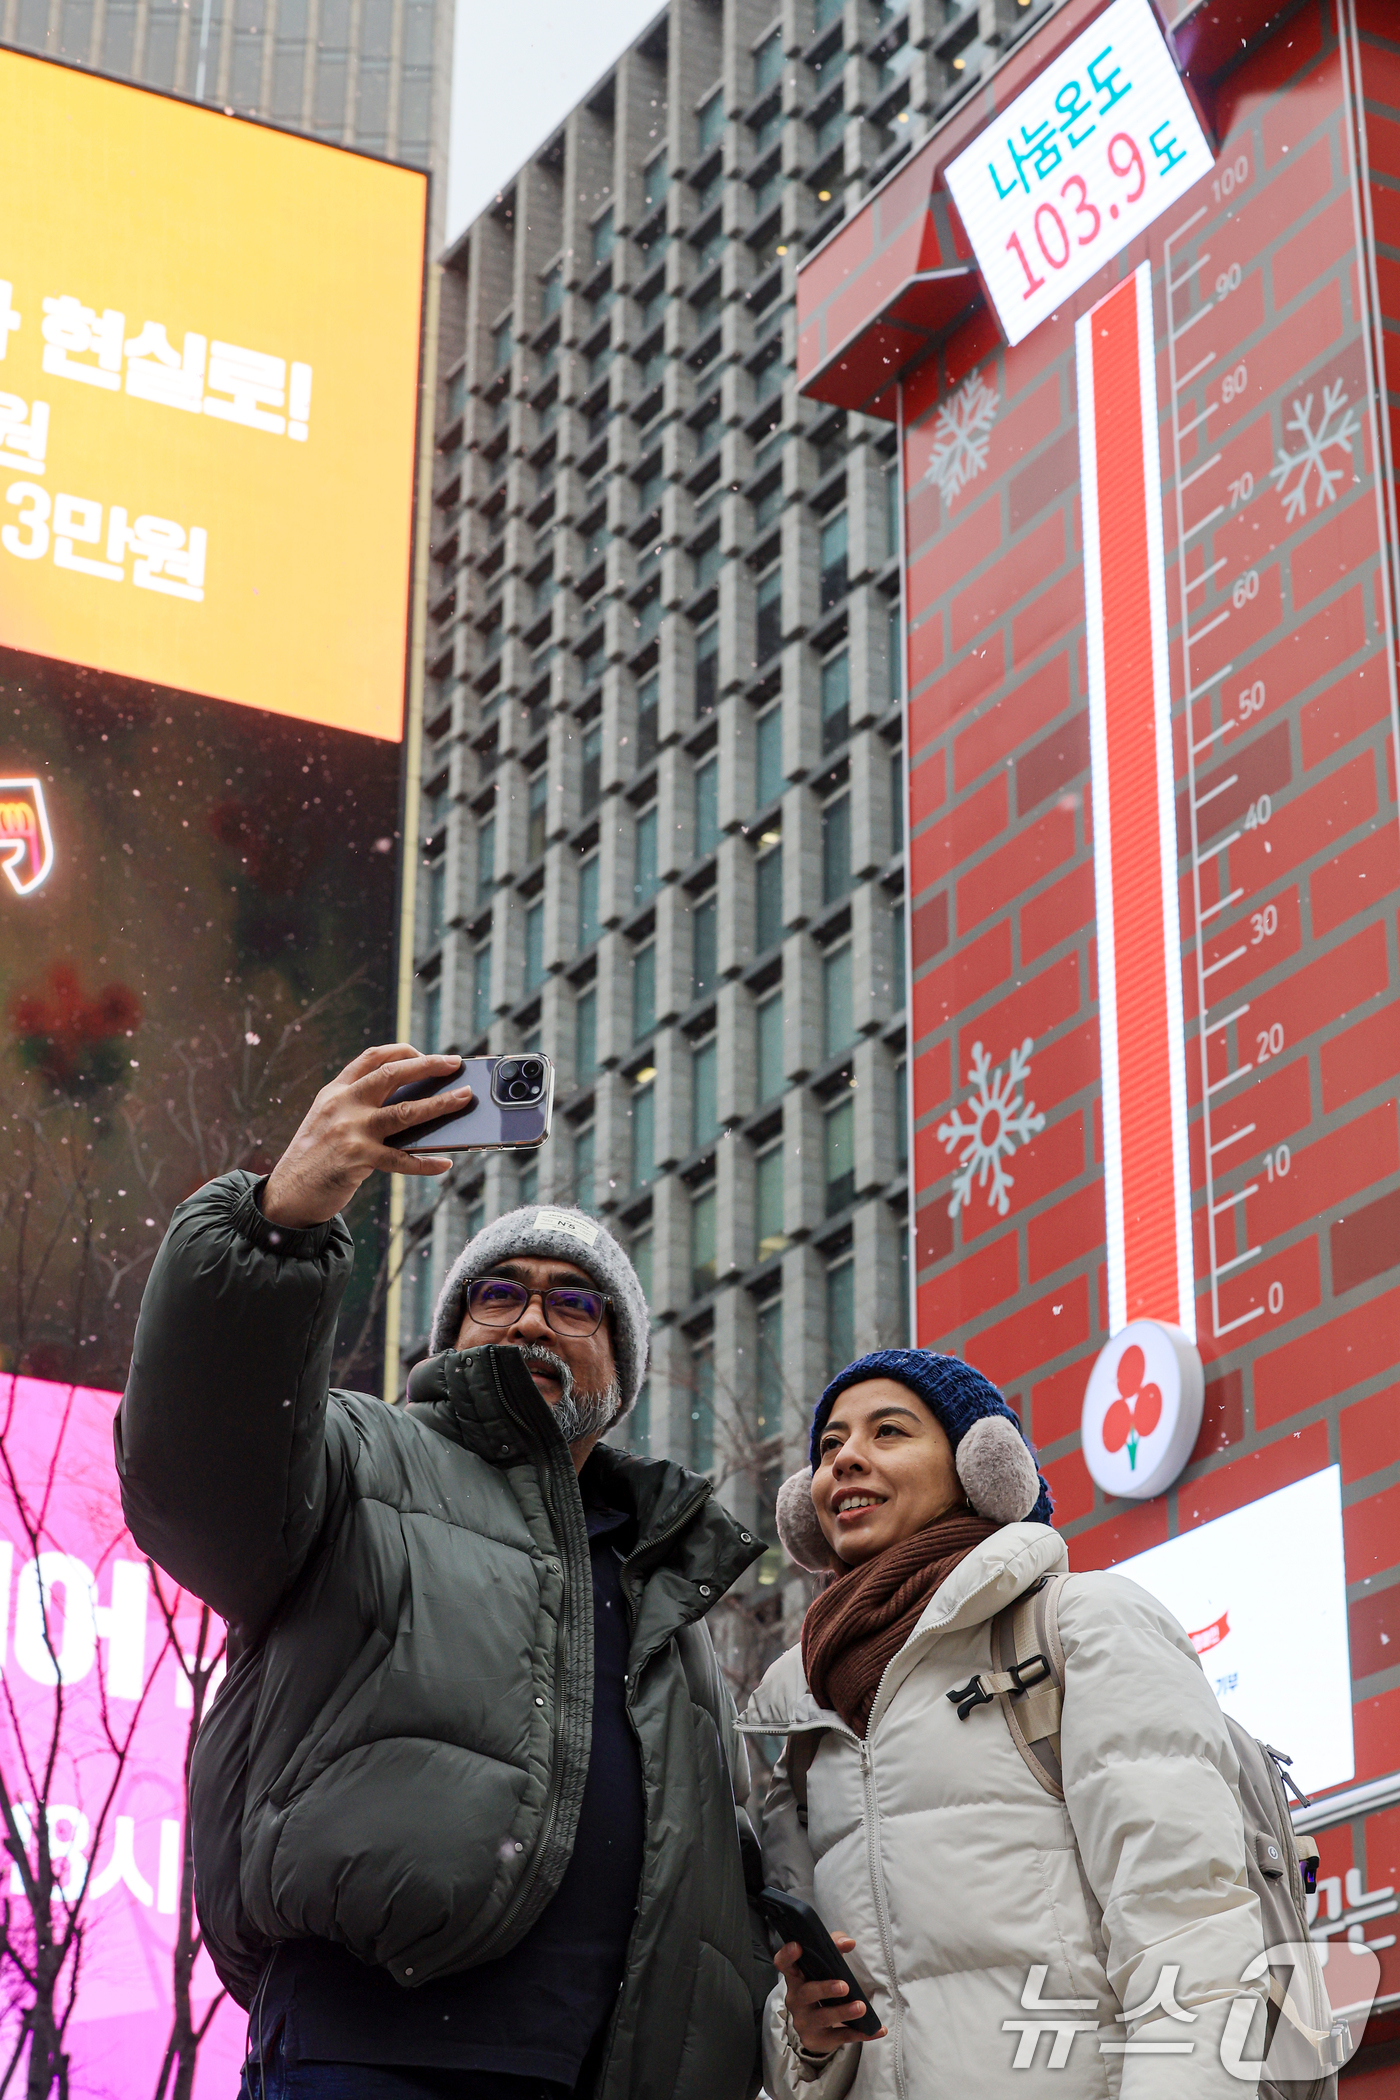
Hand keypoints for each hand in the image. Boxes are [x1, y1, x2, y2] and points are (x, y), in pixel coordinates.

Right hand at [261, 1045, 471, 1227]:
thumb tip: (414, 1105)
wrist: (288, 1193)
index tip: (424, 1053)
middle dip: (427, 1065)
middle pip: (392, 1075)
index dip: (401, 1051)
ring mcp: (351, 1131)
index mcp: (336, 1092)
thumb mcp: (329, 1121)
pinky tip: (443, 1163)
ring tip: (464, 1097)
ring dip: (440, 1104)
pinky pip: (402, 1159)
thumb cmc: (315, 1157)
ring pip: (405, 1112)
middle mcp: (343, 1105)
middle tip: (454, 1062)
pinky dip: (426, 1163)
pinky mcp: (358, 1159)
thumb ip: (360, 1108)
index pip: (371, 1058)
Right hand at [774, 1937, 884, 2057]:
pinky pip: (840, 2037)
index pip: (784, 1964)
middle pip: (806, 1993)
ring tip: (861, 2007)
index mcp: (795, 1977)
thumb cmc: (820, 1986)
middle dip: (825, 1989)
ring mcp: (804, 2022)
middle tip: (844, 1986)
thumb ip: (835, 1948)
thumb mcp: (825, 1966)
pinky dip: (860, 2033)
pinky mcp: (818, 2039)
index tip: (798, 1946)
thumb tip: (848, 1942)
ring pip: (822, 2018)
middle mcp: (796, 1999)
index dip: (788, 1955)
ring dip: (843, 2012)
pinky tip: (876, 2029)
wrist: (815, 2025)